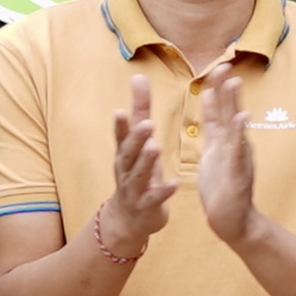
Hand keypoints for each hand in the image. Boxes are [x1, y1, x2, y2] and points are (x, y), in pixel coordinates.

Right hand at [93, 99, 176, 263]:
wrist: (129, 218)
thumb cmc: (135, 173)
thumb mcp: (137, 143)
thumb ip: (140, 112)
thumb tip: (139, 77)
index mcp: (124, 153)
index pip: (121, 136)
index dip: (121, 125)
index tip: (121, 109)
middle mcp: (125, 169)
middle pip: (129, 153)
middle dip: (136, 139)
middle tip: (147, 124)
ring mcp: (134, 189)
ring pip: (139, 174)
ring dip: (147, 161)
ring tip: (156, 147)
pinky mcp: (147, 206)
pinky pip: (154, 198)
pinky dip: (163, 191)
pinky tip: (175, 183)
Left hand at [189, 63, 261, 247]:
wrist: (232, 220)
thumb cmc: (221, 186)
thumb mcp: (213, 150)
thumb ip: (212, 125)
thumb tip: (206, 97)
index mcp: (223, 140)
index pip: (219, 109)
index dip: (217, 89)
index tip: (216, 65)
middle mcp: (233, 145)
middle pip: (229, 111)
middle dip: (226, 89)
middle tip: (225, 64)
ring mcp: (237, 158)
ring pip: (236, 127)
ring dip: (235, 105)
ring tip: (234, 83)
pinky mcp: (238, 173)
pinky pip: (238, 152)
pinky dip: (240, 135)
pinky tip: (241, 120)